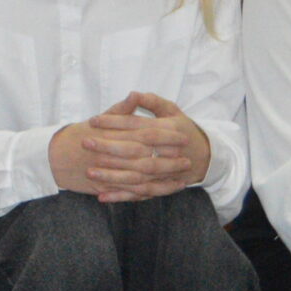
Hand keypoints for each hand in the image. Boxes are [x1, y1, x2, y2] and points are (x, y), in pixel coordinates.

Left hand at [74, 92, 212, 200]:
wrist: (204, 156)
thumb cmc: (182, 129)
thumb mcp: (172, 111)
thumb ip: (153, 102)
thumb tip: (133, 93)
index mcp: (170, 130)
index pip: (138, 125)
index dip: (116, 122)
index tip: (93, 120)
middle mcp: (168, 152)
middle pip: (135, 150)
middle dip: (109, 147)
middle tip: (85, 142)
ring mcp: (165, 172)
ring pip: (136, 175)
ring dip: (112, 176)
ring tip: (89, 172)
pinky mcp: (161, 187)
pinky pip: (140, 194)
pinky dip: (121, 196)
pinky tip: (101, 196)